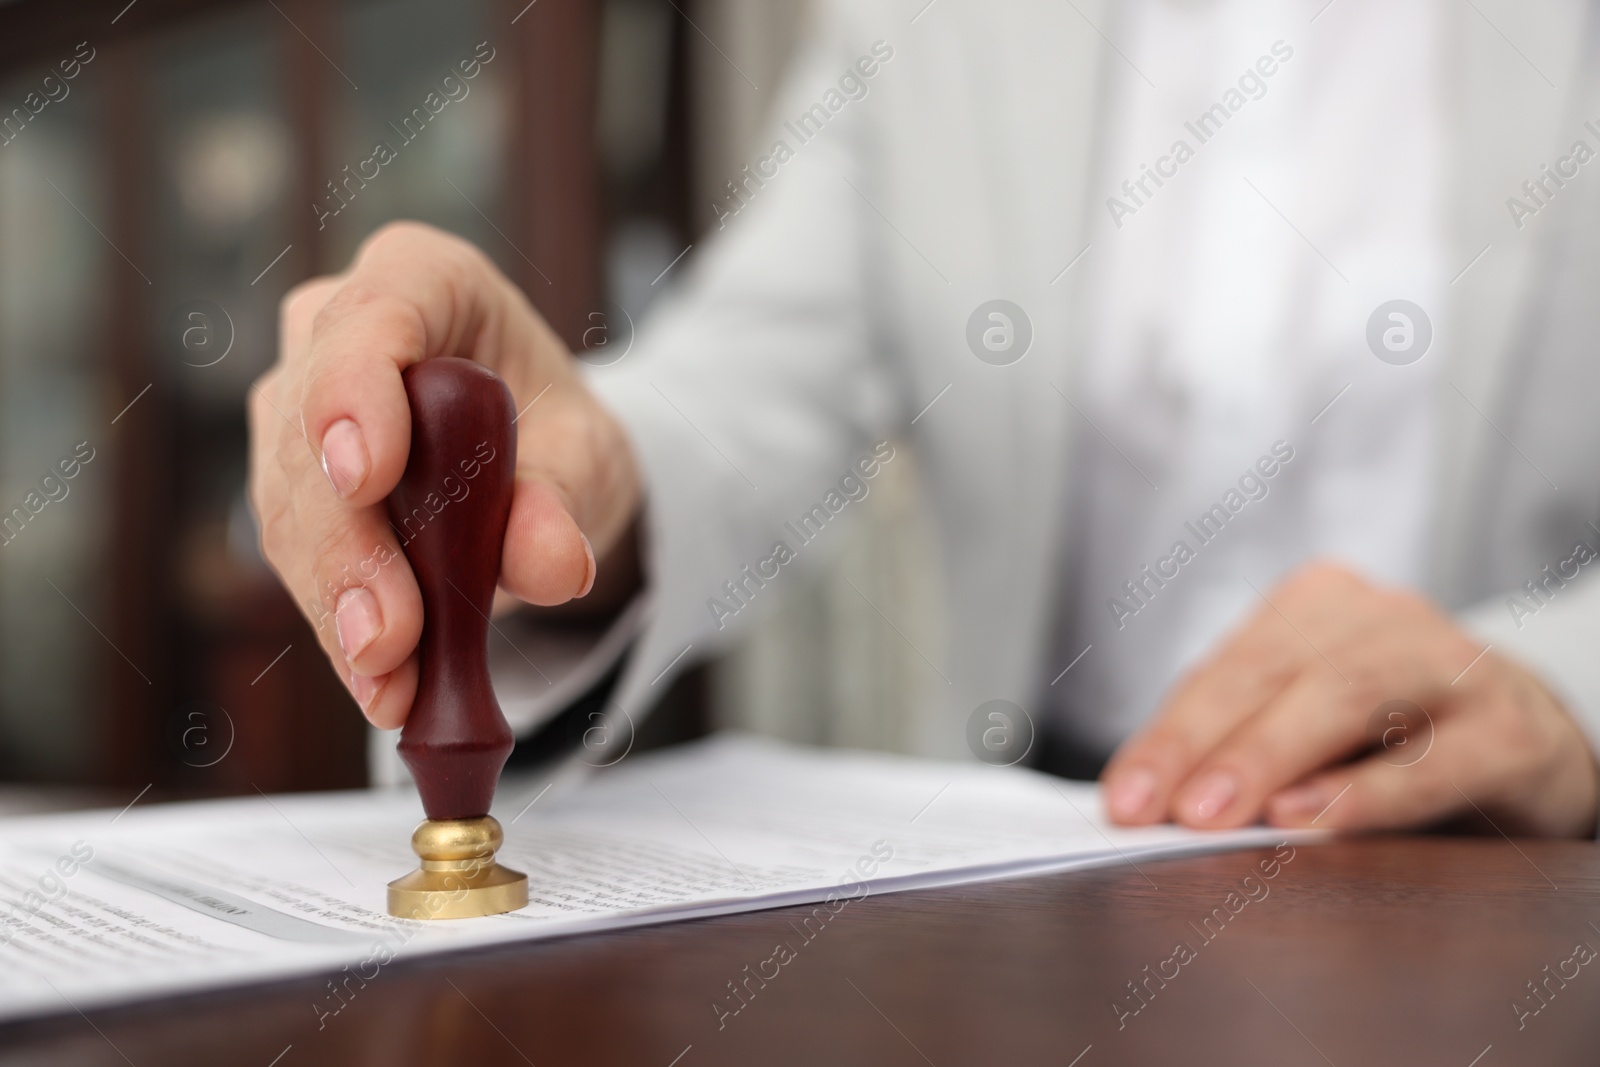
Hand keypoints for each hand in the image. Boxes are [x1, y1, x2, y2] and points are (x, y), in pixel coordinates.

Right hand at [248, 222, 640, 728]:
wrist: (536, 472)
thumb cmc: (558, 435)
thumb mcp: (588, 459)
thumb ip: (564, 502)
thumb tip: (554, 566)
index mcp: (426, 278)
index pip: (374, 314)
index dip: (356, 392)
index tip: (367, 479)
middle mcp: (339, 326)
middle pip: (312, 429)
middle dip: (349, 544)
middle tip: (388, 636)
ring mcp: (298, 405)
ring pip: (292, 504)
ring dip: (339, 600)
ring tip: (392, 679)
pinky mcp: (286, 483)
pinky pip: (298, 555)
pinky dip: (342, 622)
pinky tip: (382, 683)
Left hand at [1100, 561, 1599, 837]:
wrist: (1537, 746)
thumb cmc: (1403, 737)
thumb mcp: (1314, 729)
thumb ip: (1242, 748)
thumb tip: (1154, 799)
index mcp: (1316, 608)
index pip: (1224, 671)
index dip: (1168, 736)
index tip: (1124, 799)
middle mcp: (1381, 619)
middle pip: (1272, 674)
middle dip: (1203, 744)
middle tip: (1159, 809)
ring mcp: (1451, 664)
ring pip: (1344, 696)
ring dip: (1270, 757)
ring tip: (1217, 813)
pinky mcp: (1511, 730)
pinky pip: (1432, 760)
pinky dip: (1368, 792)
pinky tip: (1314, 819)